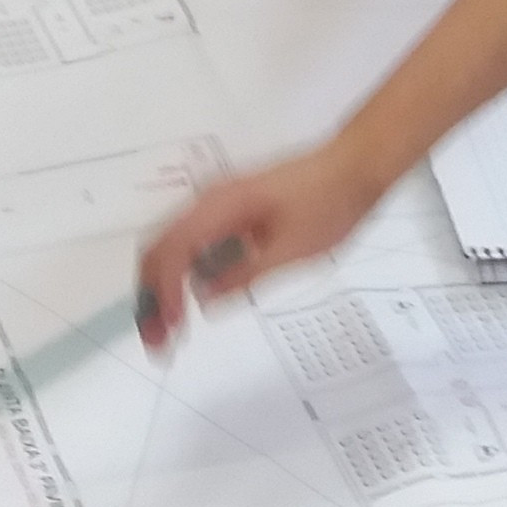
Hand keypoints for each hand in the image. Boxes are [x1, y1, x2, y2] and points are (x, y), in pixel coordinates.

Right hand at [132, 142, 392, 349]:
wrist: (355, 166)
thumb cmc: (328, 205)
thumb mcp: (292, 249)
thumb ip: (246, 274)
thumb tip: (204, 300)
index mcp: (219, 207)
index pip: (172, 252)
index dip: (164, 295)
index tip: (170, 333)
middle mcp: (209, 203)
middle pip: (161, 249)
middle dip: (151, 296)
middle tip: (155, 341)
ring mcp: (218, 206)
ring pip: (173, 247)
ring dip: (163, 286)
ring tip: (166, 328)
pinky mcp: (231, 212)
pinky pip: (194, 243)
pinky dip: (183, 274)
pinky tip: (191, 299)